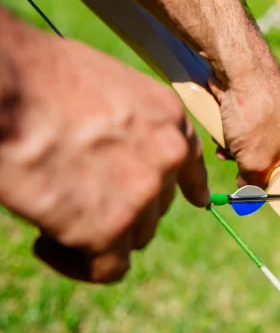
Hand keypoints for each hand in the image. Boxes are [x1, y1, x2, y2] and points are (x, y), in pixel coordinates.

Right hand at [0, 23, 208, 282]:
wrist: (6, 89)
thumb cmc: (39, 76)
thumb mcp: (105, 86)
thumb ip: (126, 125)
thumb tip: (114, 155)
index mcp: (168, 115)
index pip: (191, 161)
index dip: (190, 184)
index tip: (195, 199)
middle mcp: (167, 154)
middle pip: (157, 204)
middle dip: (124, 206)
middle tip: (76, 196)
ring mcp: (142, 193)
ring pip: (136, 236)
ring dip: (100, 233)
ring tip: (53, 213)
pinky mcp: (110, 229)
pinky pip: (109, 268)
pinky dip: (78, 263)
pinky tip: (45, 242)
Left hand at [210, 72, 279, 223]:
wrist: (240, 67)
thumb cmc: (256, 113)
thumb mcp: (254, 161)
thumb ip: (254, 182)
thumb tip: (248, 186)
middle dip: (272, 182)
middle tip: (253, 188)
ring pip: (270, 154)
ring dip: (248, 161)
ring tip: (230, 155)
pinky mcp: (265, 111)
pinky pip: (255, 138)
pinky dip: (239, 143)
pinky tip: (223, 140)